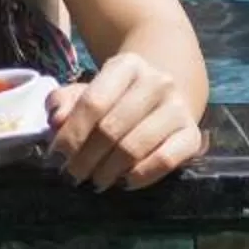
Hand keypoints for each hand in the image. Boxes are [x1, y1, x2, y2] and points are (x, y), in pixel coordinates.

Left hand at [47, 53, 204, 190]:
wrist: (163, 94)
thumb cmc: (118, 97)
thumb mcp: (89, 90)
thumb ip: (65, 101)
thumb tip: (56, 121)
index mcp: (127, 65)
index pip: (93, 102)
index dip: (71, 133)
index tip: (56, 157)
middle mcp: (157, 82)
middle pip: (111, 129)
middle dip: (85, 158)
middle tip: (72, 175)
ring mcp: (178, 108)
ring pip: (134, 148)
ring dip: (108, 172)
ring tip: (95, 181)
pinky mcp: (192, 134)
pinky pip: (165, 161)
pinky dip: (141, 177)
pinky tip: (124, 182)